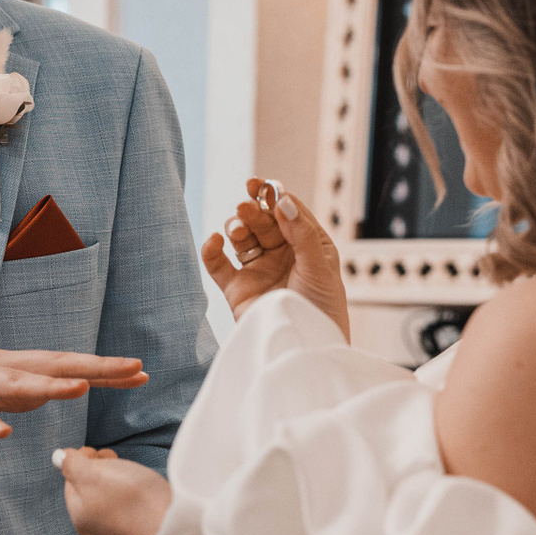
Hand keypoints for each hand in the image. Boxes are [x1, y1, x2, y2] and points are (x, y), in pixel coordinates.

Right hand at [0, 347, 146, 438]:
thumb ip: (20, 393)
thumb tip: (51, 396)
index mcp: (13, 366)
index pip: (66, 366)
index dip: (103, 370)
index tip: (141, 372)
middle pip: (52, 364)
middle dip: (93, 367)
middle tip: (132, 369)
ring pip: (13, 381)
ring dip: (46, 385)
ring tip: (78, 390)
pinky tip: (1, 434)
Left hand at [56, 447, 170, 534]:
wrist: (171, 528)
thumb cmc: (131, 499)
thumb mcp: (93, 474)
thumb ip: (72, 464)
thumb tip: (58, 457)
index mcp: (79, 516)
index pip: (71, 481)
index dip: (83, 460)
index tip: (100, 452)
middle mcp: (95, 530)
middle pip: (91, 491)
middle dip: (101, 470)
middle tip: (115, 459)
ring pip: (110, 499)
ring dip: (117, 481)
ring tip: (131, 473)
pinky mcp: (139, 534)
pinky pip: (128, 509)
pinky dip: (132, 495)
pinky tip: (143, 491)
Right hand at [200, 178, 350, 339]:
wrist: (306, 349)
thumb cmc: (323, 309)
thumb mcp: (319, 268)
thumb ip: (301, 234)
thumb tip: (282, 200)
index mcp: (306, 244)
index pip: (287, 211)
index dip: (273, 196)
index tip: (260, 185)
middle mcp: (281, 253)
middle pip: (262, 222)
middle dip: (253, 211)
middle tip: (246, 207)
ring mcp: (258, 269)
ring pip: (240, 238)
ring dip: (236, 228)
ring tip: (238, 231)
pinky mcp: (237, 288)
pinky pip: (218, 264)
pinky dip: (212, 250)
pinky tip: (215, 241)